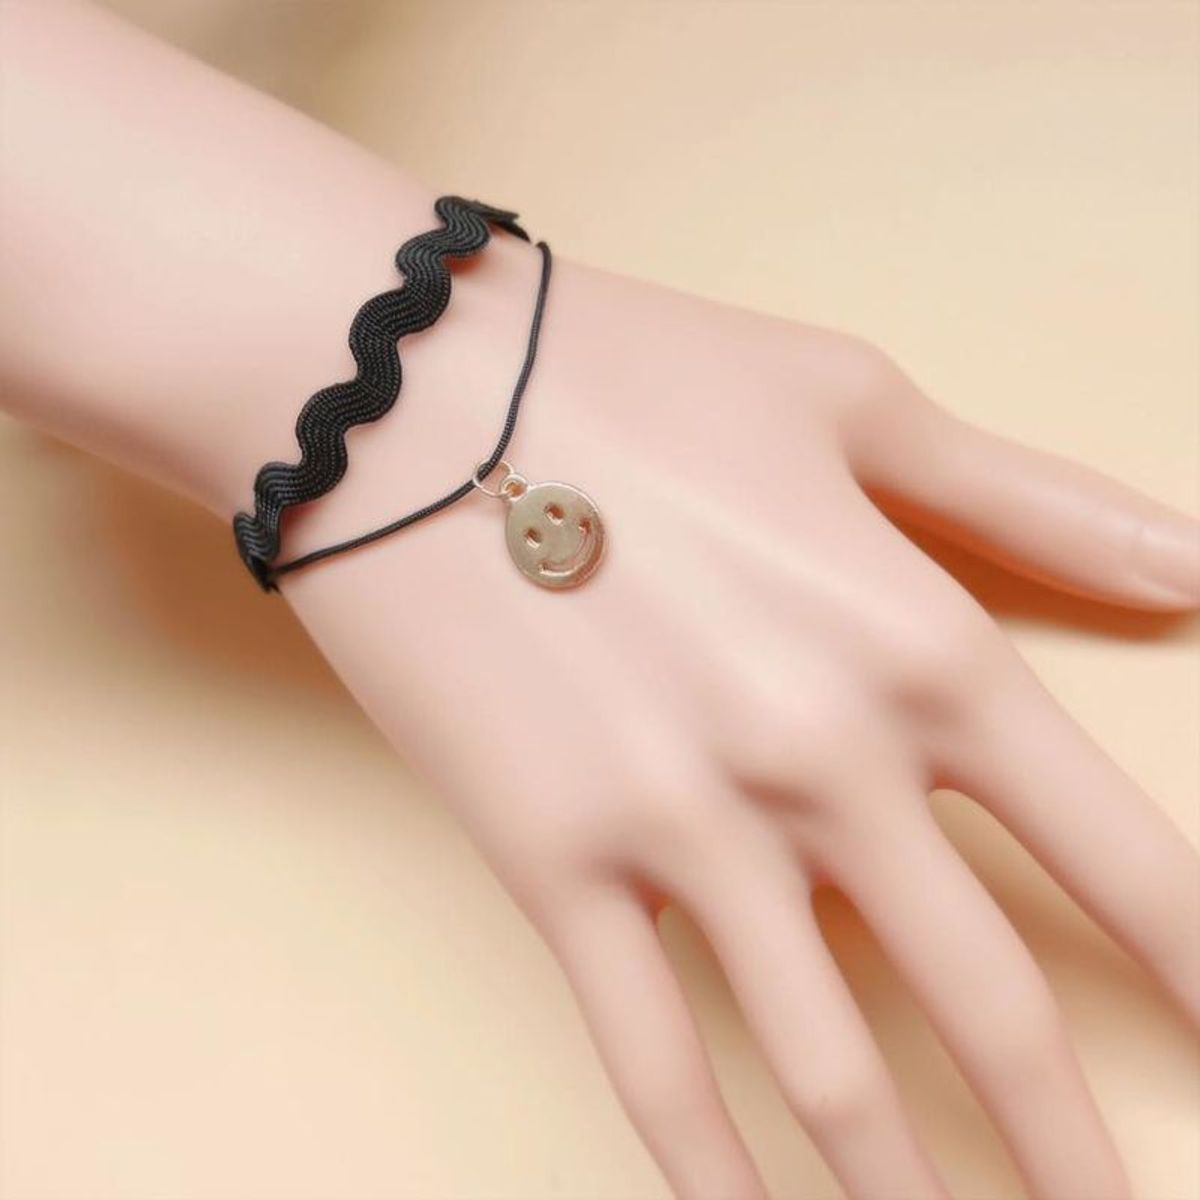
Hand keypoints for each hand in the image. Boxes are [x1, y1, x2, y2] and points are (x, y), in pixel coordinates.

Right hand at [274, 236, 1199, 1198]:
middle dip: (1069, 1140)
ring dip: (912, 1188)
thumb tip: (1193, 567)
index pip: (1120, 856)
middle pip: (989, 1002)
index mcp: (919, 642)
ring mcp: (680, 825)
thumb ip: (1028, 497)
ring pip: (829, 1065)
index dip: (1198, 968)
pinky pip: (646, 1053)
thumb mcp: (850, 400)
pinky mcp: (550, 859)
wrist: (405, 394)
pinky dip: (707, 1164)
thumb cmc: (633, 374)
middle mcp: (821, 759)